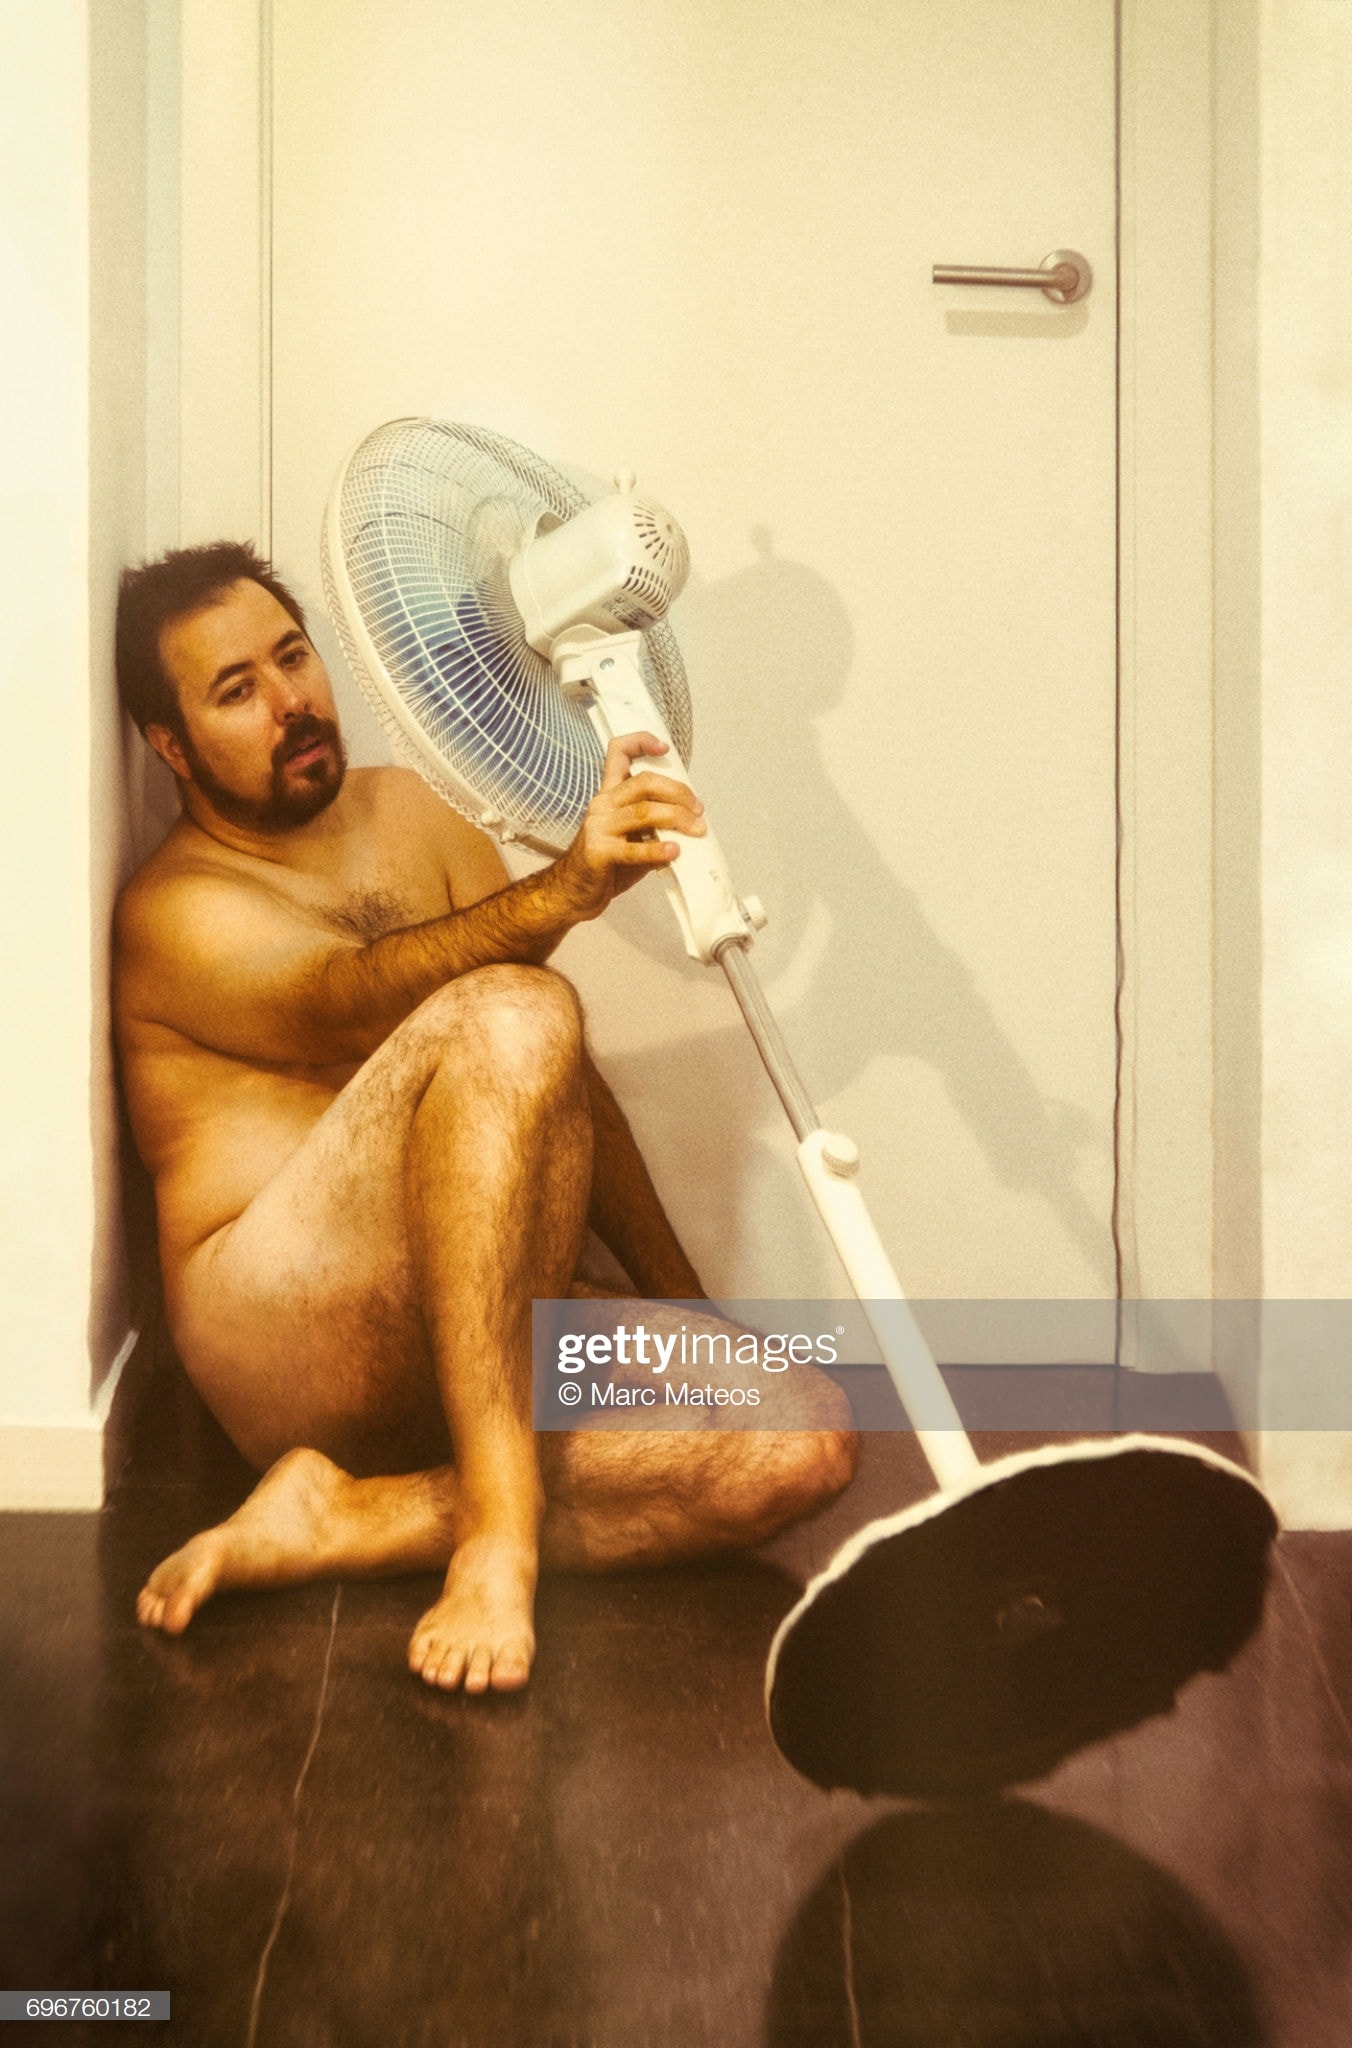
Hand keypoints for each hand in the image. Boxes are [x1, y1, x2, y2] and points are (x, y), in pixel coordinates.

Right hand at [551, 733, 706, 922]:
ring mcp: (598, 828)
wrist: (573, 892)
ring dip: (676, 818)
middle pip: (643, 782)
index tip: (664, 748)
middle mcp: (602, 805)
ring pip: (643, 812)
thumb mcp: (631, 836)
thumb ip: (655, 825)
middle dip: (677, 792)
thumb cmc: (605, 864)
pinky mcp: (598, 853)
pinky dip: (657, 850)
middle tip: (697, 809)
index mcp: (609, 795)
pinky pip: (633, 849)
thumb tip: (691, 825)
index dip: (640, 742)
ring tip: (696, 830)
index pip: (618, 753)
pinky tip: (674, 852)